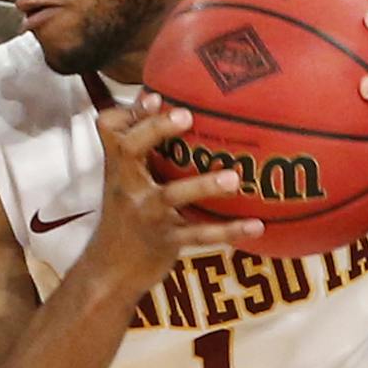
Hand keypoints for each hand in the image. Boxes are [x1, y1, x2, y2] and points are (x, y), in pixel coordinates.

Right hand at [82, 98, 263, 293]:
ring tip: (233, 178)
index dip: (130, 112)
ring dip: (203, 185)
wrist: (110, 270)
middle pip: (130, 151)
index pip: (111, 131)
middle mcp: (128, 185)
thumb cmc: (125, 214)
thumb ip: (140, 145)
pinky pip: (200, 236)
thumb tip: (157, 97)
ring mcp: (147, 214)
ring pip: (172, 196)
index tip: (155, 97)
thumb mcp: (123, 179)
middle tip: (187, 116)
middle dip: (156, 130)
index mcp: (118, 167)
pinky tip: (257, 226)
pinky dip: (229, 231)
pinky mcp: (167, 241)